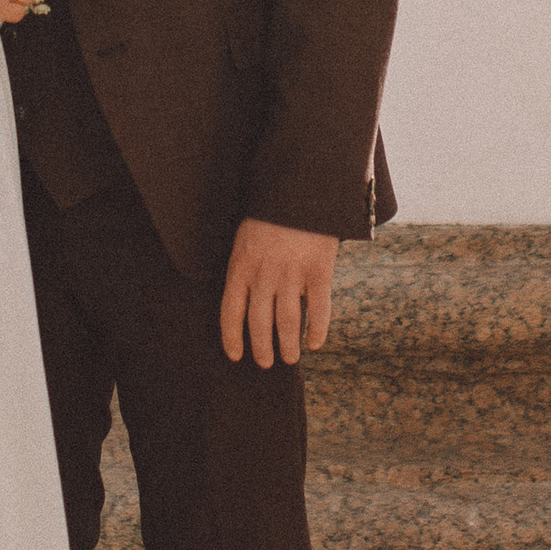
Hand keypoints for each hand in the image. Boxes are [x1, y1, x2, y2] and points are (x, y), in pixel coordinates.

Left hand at [219, 218, 336, 368]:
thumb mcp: (246, 236)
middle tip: (266, 363)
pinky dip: (317, 330)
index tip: (236, 356)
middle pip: (260, 323)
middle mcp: (264, 275)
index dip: (232, 338)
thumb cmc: (270, 212)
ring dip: (288, 346)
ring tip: (290, 358)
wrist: (302, 186)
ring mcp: (292, 274)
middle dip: (262, 348)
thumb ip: (245, 266)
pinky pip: (318, 310)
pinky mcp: (319, 271)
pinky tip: (315, 343)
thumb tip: (246, 298)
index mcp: (241, 266)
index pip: (231, 312)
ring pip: (287, 323)